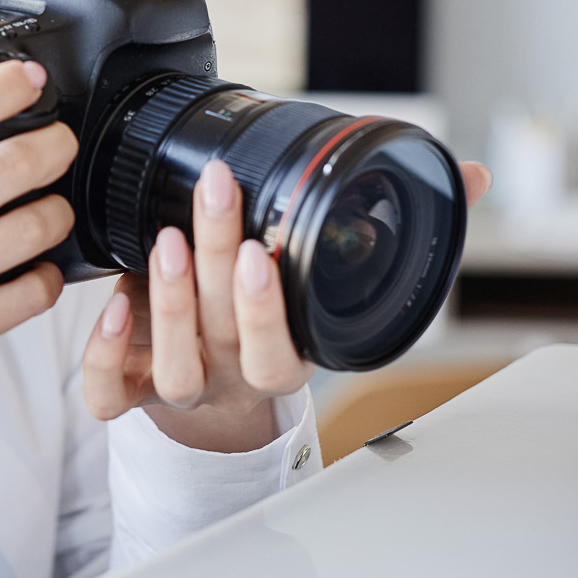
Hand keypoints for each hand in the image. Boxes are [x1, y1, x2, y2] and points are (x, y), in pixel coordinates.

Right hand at [0, 0, 77, 556]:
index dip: (3, 89)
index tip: (32, 77)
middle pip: (7, 170)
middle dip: (53, 145)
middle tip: (59, 140)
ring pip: (31, 231)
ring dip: (58, 208)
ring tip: (51, 198)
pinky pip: (30, 293)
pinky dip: (48, 271)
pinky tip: (35, 258)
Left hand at [82, 159, 492, 453]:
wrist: (221, 400)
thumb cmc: (278, 320)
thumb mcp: (338, 279)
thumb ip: (403, 224)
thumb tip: (471, 176)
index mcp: (287, 355)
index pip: (282, 351)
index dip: (270, 309)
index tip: (265, 250)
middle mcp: (233, 376)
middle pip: (225, 333)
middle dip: (216, 262)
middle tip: (214, 196)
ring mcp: (181, 385)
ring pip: (174, 366)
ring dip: (167, 303)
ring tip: (167, 239)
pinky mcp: (131, 390)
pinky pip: (111, 394)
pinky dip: (106, 358)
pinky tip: (110, 306)